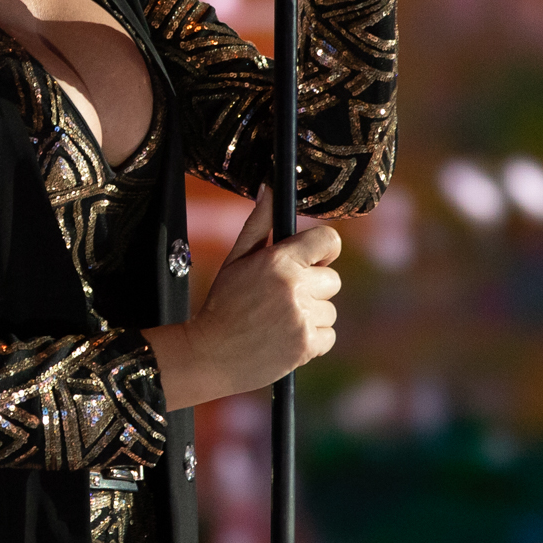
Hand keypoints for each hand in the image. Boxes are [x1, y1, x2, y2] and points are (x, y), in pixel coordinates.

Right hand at [144, 186, 343, 409]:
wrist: (210, 355)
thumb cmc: (223, 304)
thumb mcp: (235, 260)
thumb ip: (259, 224)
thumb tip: (270, 188)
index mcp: (279, 260)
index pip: (328, 240)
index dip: (324, 249)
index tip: (315, 260)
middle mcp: (295, 287)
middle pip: (332, 279)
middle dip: (313, 287)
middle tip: (283, 297)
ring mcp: (303, 318)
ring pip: (330, 309)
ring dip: (311, 315)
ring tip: (279, 321)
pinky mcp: (307, 345)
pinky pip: (329, 335)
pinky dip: (312, 339)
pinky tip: (286, 338)